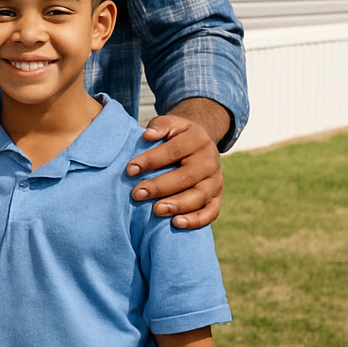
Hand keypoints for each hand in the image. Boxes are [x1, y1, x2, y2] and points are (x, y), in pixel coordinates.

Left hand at [127, 114, 222, 228]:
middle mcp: (210, 161)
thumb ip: (159, 126)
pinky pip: (211, 212)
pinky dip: (196, 220)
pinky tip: (177, 223)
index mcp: (198, 140)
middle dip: (159, 187)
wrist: (200, 143)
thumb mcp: (170, 123)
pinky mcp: (217, 198)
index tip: (130, 170)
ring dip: (177, 205)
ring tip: (156, 210)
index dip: (150, 160)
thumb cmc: (177, 135)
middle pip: (185, 177)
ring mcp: (216, 181)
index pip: (173, 151)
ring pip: (199, 196)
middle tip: (137, 194)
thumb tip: (147, 136)